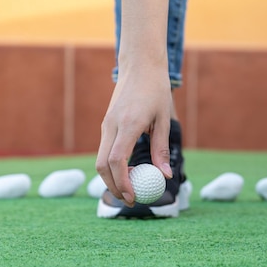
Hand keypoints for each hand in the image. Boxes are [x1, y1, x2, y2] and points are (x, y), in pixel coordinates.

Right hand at [96, 65, 173, 205]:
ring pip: (100, 159)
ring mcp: (106, 125)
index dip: (122, 182)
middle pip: (103, 165)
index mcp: (128, 125)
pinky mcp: (106, 124)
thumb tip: (165, 176)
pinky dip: (112, 166)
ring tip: (130, 189)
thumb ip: (162, 149)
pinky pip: (105, 150)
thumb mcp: (164, 120)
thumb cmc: (156, 90)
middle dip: (113, 186)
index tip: (132, 197)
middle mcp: (112, 126)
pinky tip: (128, 172)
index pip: (117, 160)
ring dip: (112, 178)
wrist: (140, 66)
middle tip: (130, 201)